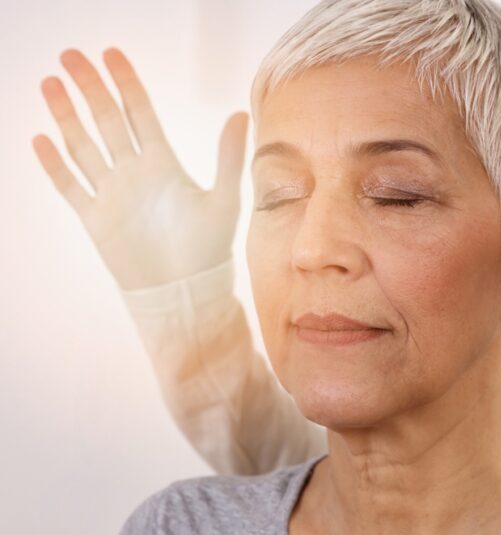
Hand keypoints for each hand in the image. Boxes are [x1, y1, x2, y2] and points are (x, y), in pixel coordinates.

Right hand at [32, 48, 248, 289]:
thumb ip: (228, 157)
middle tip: (71, 55)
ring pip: (83, 146)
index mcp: (164, 163)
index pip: (141, 113)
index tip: (111, 54)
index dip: (126, 83)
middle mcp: (135, 172)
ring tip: (51, 84)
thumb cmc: (210, 250)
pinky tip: (41, 139)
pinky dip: (55, 165)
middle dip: (89, 88)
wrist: (186, 294)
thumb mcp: (225, 200)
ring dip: (66, 116)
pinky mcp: (96, 219)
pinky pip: (70, 186)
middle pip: (106, 120)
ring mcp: (112, 194)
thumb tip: (239, 113)